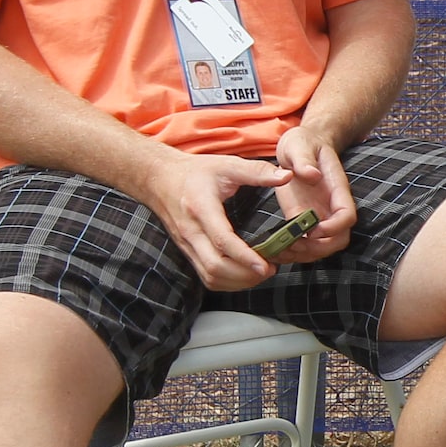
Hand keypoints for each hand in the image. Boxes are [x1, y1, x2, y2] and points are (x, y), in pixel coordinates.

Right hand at [147, 152, 290, 290]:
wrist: (159, 179)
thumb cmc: (194, 172)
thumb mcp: (227, 164)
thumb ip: (257, 171)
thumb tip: (286, 177)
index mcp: (201, 208)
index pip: (222, 240)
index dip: (245, 257)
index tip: (265, 265)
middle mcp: (191, 231)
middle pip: (215, 266)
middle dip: (245, 275)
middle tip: (270, 269)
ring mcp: (187, 245)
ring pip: (210, 276)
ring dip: (237, 282)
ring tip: (260, 274)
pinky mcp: (187, 251)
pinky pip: (205, 276)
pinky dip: (226, 282)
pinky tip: (243, 275)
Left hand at [271, 126, 356, 261]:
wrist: (300, 146)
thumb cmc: (303, 142)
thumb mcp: (299, 144)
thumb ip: (304, 159)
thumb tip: (312, 175)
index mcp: (336, 188)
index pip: (347, 216)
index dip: (334, 228)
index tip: (312, 229)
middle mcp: (331, 207)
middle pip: (339, 239)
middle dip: (319, 247)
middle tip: (294, 243)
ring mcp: (319, 216)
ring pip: (324, 247)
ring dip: (305, 254)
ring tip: (282, 249)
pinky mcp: (303, 221)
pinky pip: (306, 245)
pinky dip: (294, 252)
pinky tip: (276, 249)